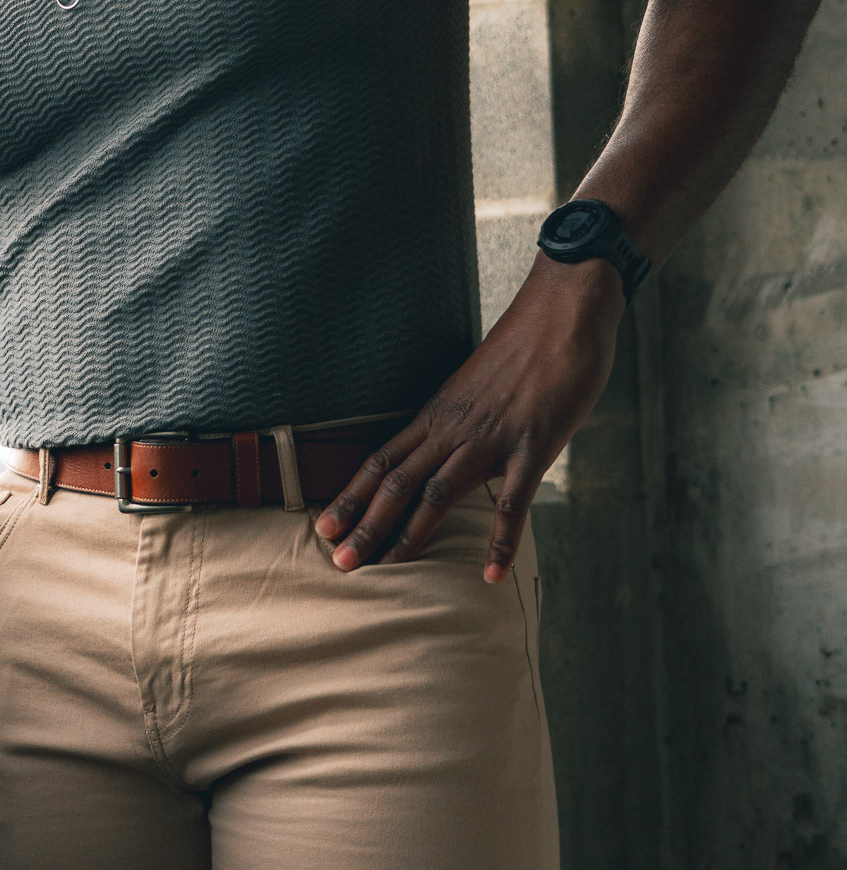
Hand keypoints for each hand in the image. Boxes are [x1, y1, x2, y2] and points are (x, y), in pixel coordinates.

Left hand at [314, 255, 624, 580]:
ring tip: (387, 569)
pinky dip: (499, 542)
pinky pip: (511, 502)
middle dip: (366, 523)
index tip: (325, 526)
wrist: (563, 314)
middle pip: (399, 481)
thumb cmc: (526, 347)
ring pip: (438, 492)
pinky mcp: (533, 447)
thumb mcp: (478, 386)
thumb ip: (463, 421)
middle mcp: (455, 427)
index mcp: (439, 412)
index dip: (352, 495)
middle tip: (339, 561)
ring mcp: (492, 438)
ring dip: (409, 534)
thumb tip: (452, 451)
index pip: (384, 459)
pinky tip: (490, 575)